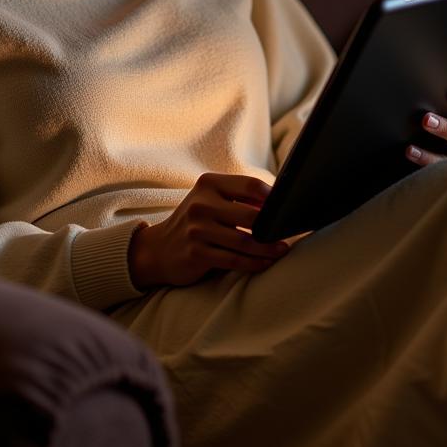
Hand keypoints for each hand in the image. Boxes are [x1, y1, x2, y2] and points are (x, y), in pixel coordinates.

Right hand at [127, 172, 289, 288]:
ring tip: (282, 250)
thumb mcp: (211, 200)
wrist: (157, 249)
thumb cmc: (196, 222)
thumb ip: (240, 198)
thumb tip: (279, 204)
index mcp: (209, 184)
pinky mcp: (196, 253)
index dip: (272, 197)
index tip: (287, 207)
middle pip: (250, 215)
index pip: (250, 185)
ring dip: (268, 248)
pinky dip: (253, 263)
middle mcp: (201, 204)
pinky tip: (265, 263)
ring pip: (244, 241)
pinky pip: (233, 259)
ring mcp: (197, 229)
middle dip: (273, 226)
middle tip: (289, 232)